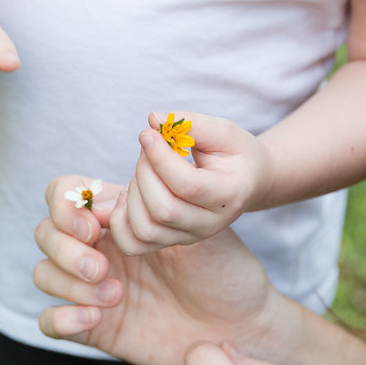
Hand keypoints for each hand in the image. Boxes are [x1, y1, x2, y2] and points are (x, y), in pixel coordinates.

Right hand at [32, 175, 287, 364]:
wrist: (242, 325)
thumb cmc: (226, 270)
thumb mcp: (197, 225)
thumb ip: (153, 204)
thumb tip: (107, 198)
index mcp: (120, 216)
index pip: (64, 195)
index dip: (67, 207)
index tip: (97, 225)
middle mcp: (101, 249)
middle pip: (46, 233)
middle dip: (65, 248)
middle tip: (102, 267)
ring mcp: (92, 288)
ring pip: (43, 273)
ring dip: (67, 282)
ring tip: (114, 295)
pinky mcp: (94, 328)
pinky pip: (50, 321)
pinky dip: (62, 318)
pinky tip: (96, 318)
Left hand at [108, 111, 271, 256]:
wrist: (246, 182)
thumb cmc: (234, 154)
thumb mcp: (223, 132)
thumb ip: (192, 124)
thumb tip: (153, 120)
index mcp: (229, 195)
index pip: (187, 185)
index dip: (160, 158)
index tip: (148, 134)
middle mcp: (210, 224)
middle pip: (163, 210)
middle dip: (145, 172)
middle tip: (149, 148)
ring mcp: (189, 237)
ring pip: (145, 229)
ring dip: (132, 194)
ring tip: (143, 170)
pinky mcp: (170, 241)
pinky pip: (133, 244)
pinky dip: (119, 221)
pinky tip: (127, 195)